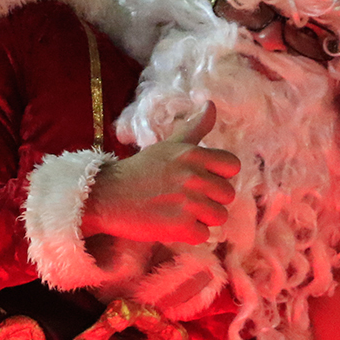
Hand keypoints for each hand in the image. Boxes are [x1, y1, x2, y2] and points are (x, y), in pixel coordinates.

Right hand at [83, 102, 240, 244]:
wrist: (108, 197)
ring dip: (202, 218)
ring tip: (180, 212)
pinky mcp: (181, 227)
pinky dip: (189, 235)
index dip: (219, 175)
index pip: (232, 166)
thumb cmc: (139, 171)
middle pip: (227, 195)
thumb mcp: (168, 145)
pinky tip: (172, 224)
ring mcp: (189, 203)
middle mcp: (194, 177)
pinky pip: (203, 235)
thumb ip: (194, 127)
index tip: (202, 180)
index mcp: (193, 155)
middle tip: (186, 199)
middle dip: (211, 199)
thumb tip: (210, 104)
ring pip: (219, 217)